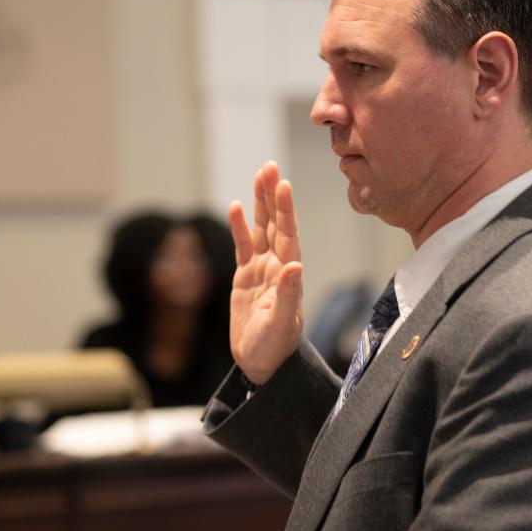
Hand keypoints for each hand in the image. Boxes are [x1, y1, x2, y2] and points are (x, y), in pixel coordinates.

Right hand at [228, 161, 303, 384]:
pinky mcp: (246, 276)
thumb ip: (287, 296)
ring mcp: (261, 269)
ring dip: (260, 204)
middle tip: (270, 168)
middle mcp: (277, 266)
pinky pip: (243, 246)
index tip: (283, 186)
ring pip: (260, 229)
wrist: (262, 363)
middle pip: (275, 224)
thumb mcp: (280, 324)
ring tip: (259, 176)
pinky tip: (237, 207)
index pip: (287, 235)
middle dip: (273, 196)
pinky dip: (240, 227)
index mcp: (288, 275)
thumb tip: (294, 267)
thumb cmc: (274, 347)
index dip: (285, 211)